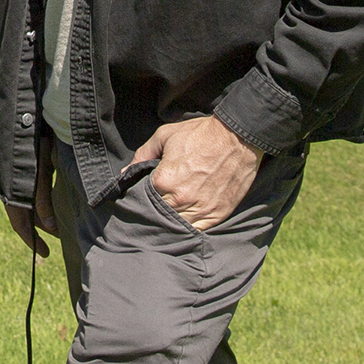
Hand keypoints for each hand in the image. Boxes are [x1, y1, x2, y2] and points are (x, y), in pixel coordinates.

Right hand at [5, 129, 59, 256]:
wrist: (28, 116)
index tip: (46, 254)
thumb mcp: (42, 173)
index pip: (19, 223)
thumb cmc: (37, 144)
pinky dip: (41, 203)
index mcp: (10, 188)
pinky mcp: (22, 170)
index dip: (33, 240)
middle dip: (41, 229)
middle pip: (24, 215)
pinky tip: (52, 205)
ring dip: (42, 216)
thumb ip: (44, 200)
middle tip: (57, 240)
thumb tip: (50, 226)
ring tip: (58, 226)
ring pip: (27, 205)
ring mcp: (13, 177)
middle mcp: (7, 185)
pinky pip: (28, 194)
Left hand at [131, 115, 263, 232]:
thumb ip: (143, 155)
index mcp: (164, 181)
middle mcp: (180, 200)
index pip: (143, 198)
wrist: (237, 137)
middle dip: (155, 211)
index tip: (143, 193)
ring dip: (172, 221)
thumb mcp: (164, 136)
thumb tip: (126, 174)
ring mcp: (200, 210)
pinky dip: (191, 226)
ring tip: (171, 213)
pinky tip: (187, 218)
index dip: (141, 196)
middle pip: (158, 215)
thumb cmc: (200, 134)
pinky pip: (198, 230)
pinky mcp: (217, 215)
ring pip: (177, 226)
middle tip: (156, 205)